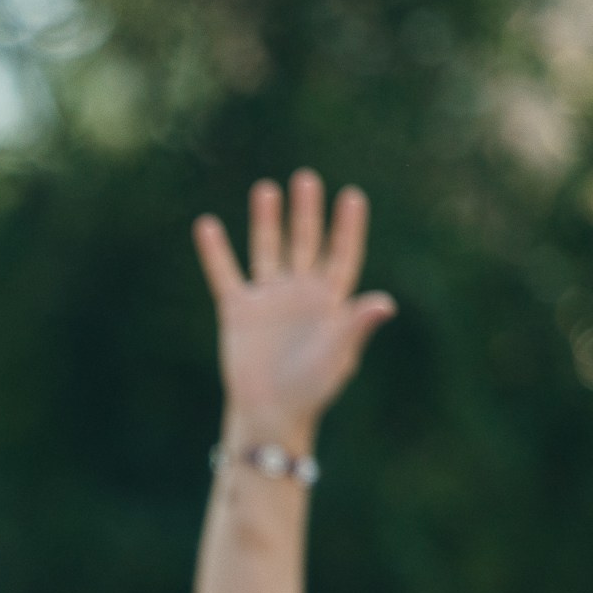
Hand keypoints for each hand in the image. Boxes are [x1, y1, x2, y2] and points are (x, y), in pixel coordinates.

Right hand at [194, 171, 393, 453]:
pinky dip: (215, 252)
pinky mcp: (238, 311)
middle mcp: (300, 293)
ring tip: (266, 189)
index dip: (347, 227)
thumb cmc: (313, 389)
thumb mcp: (338, 355)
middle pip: (305, 243)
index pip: (342, 255)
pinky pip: (225, 274)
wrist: (272, 413)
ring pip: (268, 250)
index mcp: (330, 302)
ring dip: (267, 221)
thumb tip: (385, 302)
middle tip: (306, 179)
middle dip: (306, 212)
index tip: (352, 196)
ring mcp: (268, 299)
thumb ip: (356, 325)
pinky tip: (207, 225)